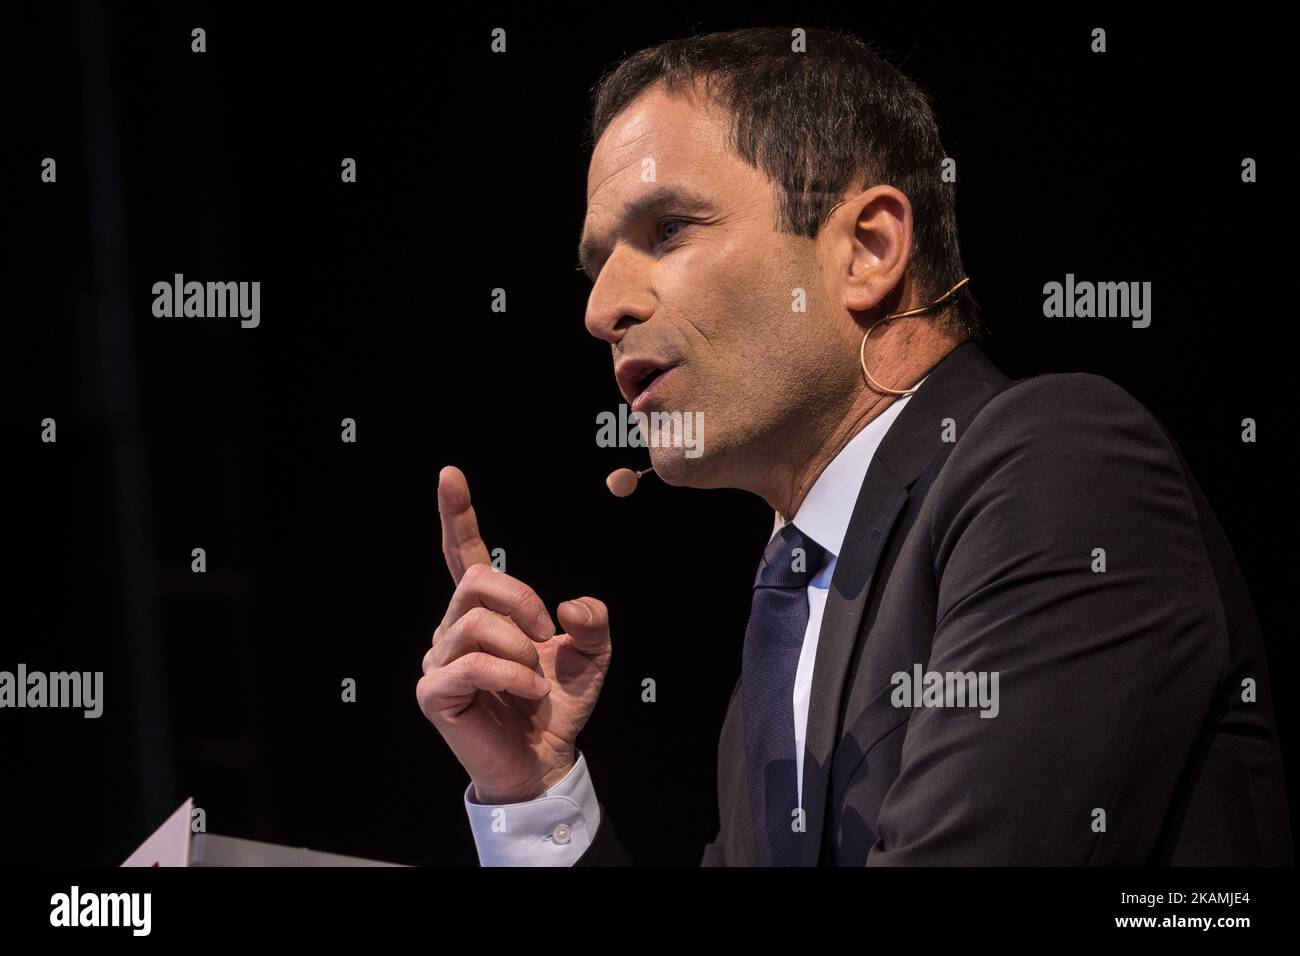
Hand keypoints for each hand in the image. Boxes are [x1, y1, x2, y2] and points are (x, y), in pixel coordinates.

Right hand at [417, 465, 611, 803]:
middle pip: (478, 581)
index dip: (458, 515)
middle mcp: (452, 629)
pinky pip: (472, 664)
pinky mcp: (434, 693)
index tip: (450, 475)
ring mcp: (438, 661)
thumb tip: (568, 605)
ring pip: (477, 623)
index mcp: (484, 612)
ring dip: (521, 650)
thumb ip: (591, 619)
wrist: (545, 759)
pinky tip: (529, 692)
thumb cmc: (557, 704)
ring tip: (535, 678)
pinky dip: (512, 676)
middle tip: (546, 637)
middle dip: (523, 602)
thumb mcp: (592, 653)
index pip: (463, 554)